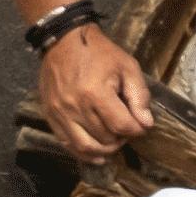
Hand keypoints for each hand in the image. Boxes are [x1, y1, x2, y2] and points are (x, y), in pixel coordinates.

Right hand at [40, 22, 156, 157]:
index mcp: (95, 93)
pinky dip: (83, 153)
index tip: (140, 124)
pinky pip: (66, 143)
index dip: (137, 129)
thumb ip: (139, 96)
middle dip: (121, 137)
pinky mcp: (50, 115)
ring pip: (86, 146)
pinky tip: (96, 155)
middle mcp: (75, 106)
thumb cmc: (99, 53)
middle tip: (126, 127)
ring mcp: (60, 112)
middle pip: (105, 138)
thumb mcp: (127, 67)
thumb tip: (145, 123)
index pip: (122, 126)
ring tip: (113, 141)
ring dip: (105, 149)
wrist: (62, 41)